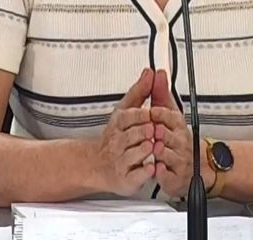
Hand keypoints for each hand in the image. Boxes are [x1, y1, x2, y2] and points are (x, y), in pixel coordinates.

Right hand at [92, 68, 156, 196]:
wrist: (97, 165)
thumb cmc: (114, 137)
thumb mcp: (125, 110)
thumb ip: (140, 91)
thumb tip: (150, 72)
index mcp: (119, 124)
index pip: (130, 116)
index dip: (143, 115)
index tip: (152, 114)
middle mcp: (119, 142)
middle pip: (135, 134)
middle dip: (147, 132)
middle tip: (154, 130)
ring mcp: (122, 161)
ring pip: (137, 153)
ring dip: (148, 149)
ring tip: (154, 145)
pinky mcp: (126, 179)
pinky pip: (137, 175)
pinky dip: (146, 171)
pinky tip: (152, 165)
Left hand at [148, 70, 213, 197]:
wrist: (197, 167)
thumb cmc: (178, 139)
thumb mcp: (169, 113)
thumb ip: (160, 94)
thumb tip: (158, 73)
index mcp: (177, 126)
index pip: (170, 116)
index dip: (159, 113)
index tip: (151, 111)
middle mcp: (180, 143)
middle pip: (167, 134)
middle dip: (157, 132)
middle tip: (149, 130)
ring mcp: (178, 161)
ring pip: (166, 153)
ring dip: (158, 150)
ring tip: (151, 147)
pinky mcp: (174, 178)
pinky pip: (167, 174)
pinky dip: (161, 172)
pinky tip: (156, 167)